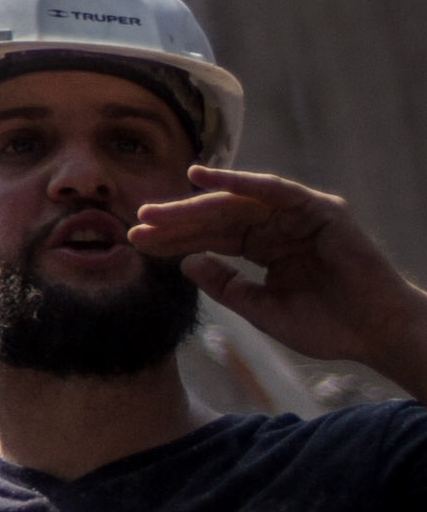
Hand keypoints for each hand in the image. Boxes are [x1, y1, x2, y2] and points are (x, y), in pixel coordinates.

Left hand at [127, 162, 426, 376]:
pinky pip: (273, 189)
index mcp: (266, 248)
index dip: (175, 239)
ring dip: (196, 205)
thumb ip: (225, 285)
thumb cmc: (326, 326)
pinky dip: (239, 181)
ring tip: (156, 210)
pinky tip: (203, 177)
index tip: (137, 242)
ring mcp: (299, 215)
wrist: (375, 334)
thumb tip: (185, 263)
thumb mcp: (261, 308)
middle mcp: (279, 227)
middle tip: (137, 223)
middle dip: (177, 221)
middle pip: (218, 218)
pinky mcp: (320, 209)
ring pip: (238, 203)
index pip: (212, 238)